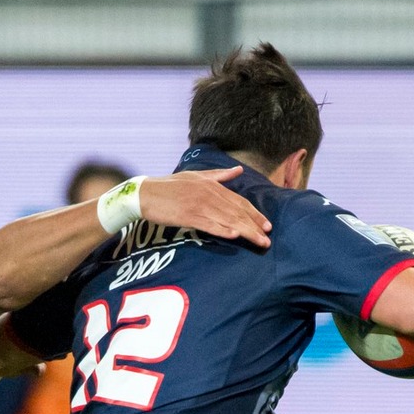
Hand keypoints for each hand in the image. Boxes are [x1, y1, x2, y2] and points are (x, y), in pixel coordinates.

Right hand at [136, 169, 271, 248]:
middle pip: (237, 212)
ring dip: (245, 232)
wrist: (146, 193)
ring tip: (259, 242)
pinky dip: (222, 230)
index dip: (254, 213)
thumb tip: (238, 171)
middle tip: (267, 239)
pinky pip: (209, 225)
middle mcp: (209, 194)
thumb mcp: (196, 176)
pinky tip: (234, 236)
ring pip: (227, 220)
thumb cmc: (170, 186)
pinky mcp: (188, 216)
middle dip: (254, 226)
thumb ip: (219, 175)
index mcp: (212, 185)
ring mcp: (199, 205)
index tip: (267, 225)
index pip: (239, 201)